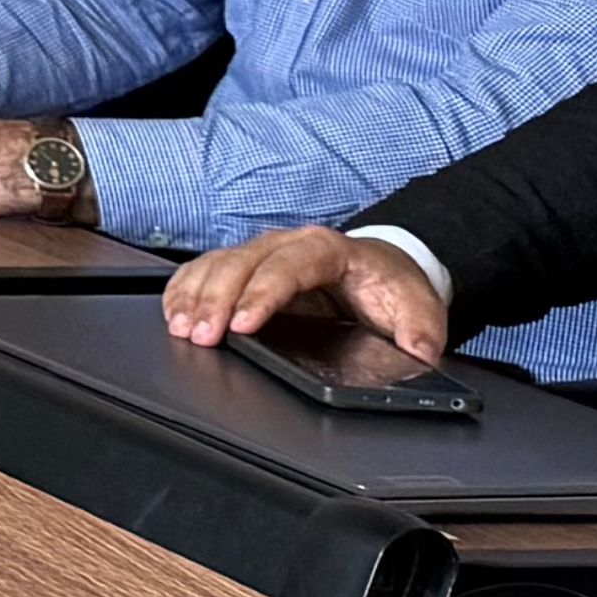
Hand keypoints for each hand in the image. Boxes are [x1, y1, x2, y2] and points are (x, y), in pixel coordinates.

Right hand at [162, 227, 450, 367]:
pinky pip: (205, 270)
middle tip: (201, 336)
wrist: (382, 267)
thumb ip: (422, 330)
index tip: (242, 325)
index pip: (287, 267)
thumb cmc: (391, 287)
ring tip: (182, 329)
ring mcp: (262, 253)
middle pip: (241, 263)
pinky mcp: (246, 267)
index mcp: (329, 250)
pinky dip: (185, 289)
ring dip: (194, 296)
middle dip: (216, 300)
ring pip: (217, 264)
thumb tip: (419, 351)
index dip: (261, 294)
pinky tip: (175, 312)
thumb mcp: (419, 308)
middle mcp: (288, 244)